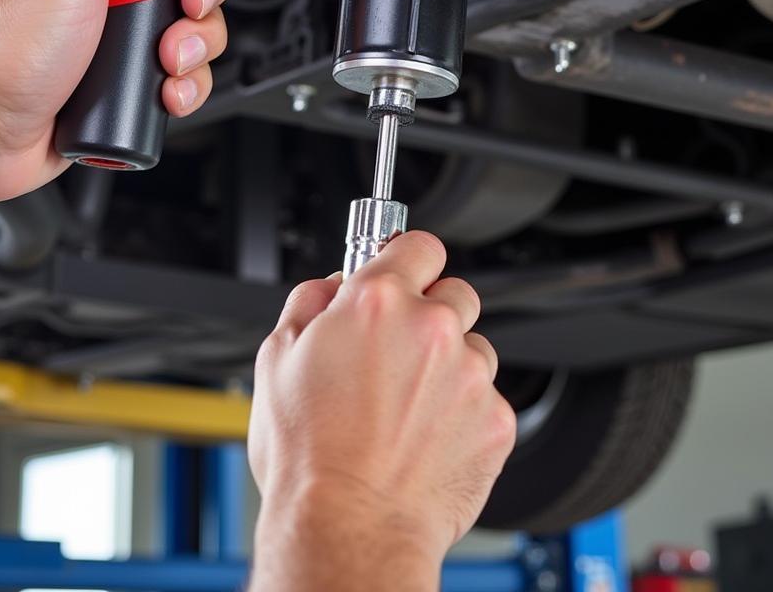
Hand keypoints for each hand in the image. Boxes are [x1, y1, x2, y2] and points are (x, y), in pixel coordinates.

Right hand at [248, 233, 515, 590]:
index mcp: (377, 301)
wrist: (349, 529)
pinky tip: (428, 437)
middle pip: (453, 292)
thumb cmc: (309, 456)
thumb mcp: (276, 359)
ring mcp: (470, 373)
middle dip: (430, 313)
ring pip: (473, 347)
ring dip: (450, 365)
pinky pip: (488, 398)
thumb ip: (309, 301)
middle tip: (399, 351)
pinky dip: (465, 412)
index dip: (408, 258)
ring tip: (408, 407)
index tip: (404, 271)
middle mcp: (431, 327)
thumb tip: (333, 284)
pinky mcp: (496, 418)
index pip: (417, 244)